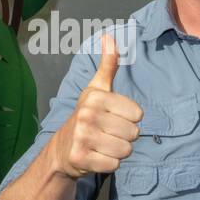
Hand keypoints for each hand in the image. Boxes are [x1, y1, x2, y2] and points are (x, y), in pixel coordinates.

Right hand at [53, 34, 143, 179]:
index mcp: (95, 97)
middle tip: (107, 134)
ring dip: (118, 151)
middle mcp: (87, 115)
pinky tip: (97, 157)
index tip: (113, 118)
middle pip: (134, 133)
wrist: (62, 149)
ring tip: (103, 145)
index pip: (138, 114)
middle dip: (125, 137)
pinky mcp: (81, 158)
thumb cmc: (86, 116)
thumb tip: (109, 36)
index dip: (129, 119)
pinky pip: (114, 164)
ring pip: (126, 150)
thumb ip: (108, 65)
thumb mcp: (97, 89)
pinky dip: (109, 163)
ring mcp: (82, 137)